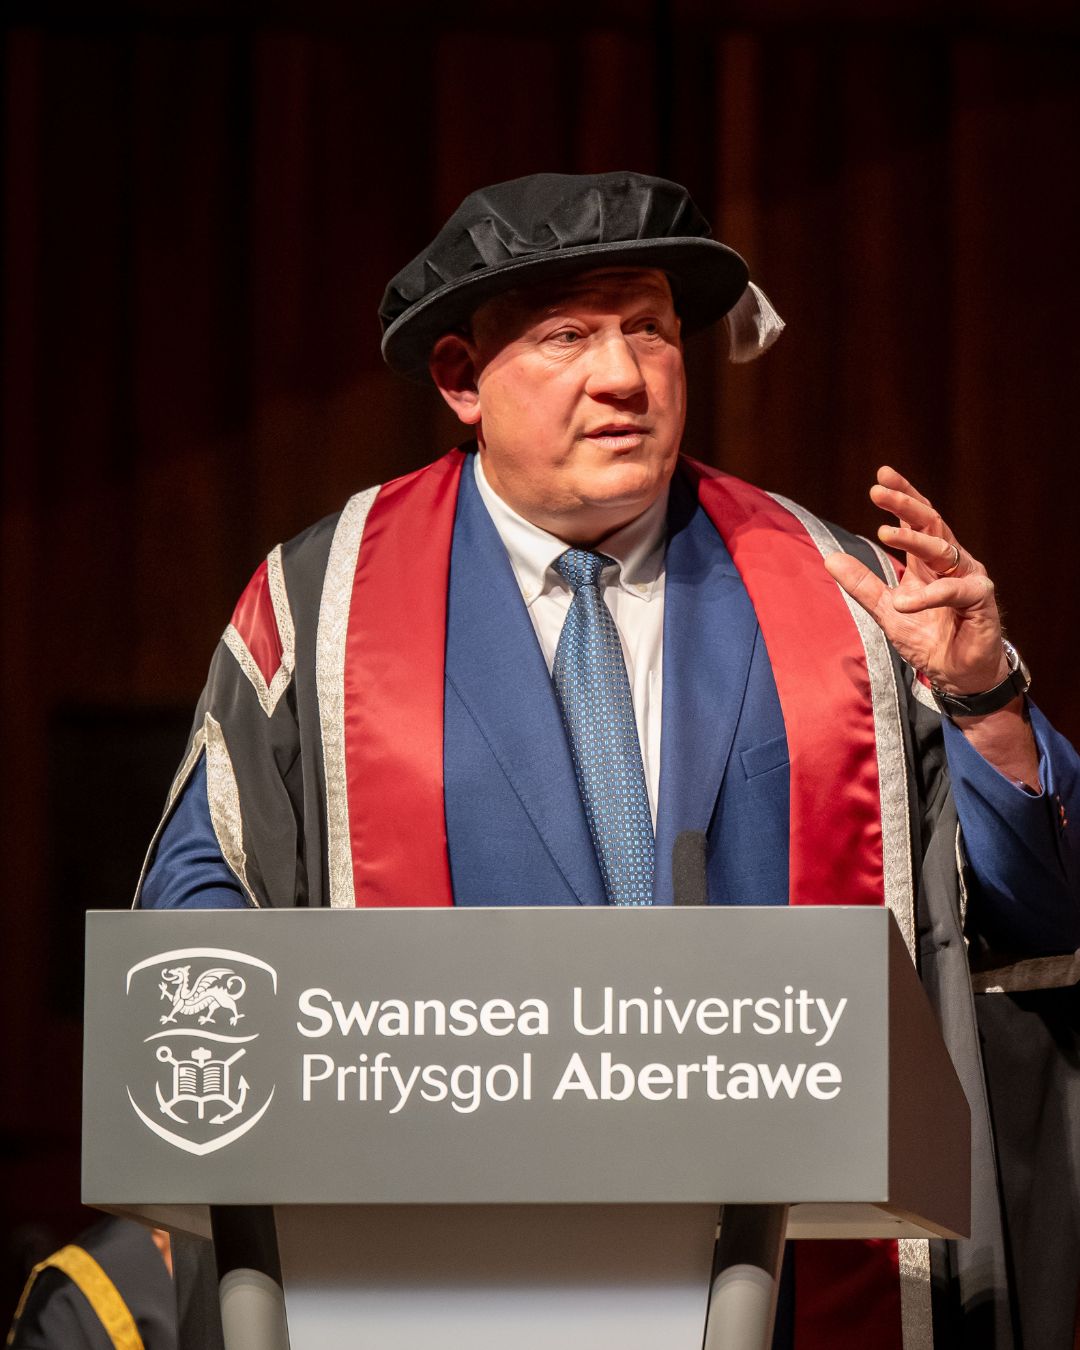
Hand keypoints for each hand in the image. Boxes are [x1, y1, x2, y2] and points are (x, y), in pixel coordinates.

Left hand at [823, 466, 1008, 695]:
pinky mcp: (980, 602)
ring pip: (942, 549)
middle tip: (878, 489)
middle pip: (931, 523)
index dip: (902, 497)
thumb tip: (830, 557)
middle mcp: (951, 563)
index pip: (917, 520)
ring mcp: (967, 579)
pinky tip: (904, 602)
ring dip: (913, 538)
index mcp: (929, 561)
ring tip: (883, 532)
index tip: (881, 477)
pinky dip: (929, 595)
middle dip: (905, 504)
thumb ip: (862, 584)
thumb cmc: (928, 638)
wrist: (956, 674)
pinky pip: (955, 591)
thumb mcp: (886, 609)